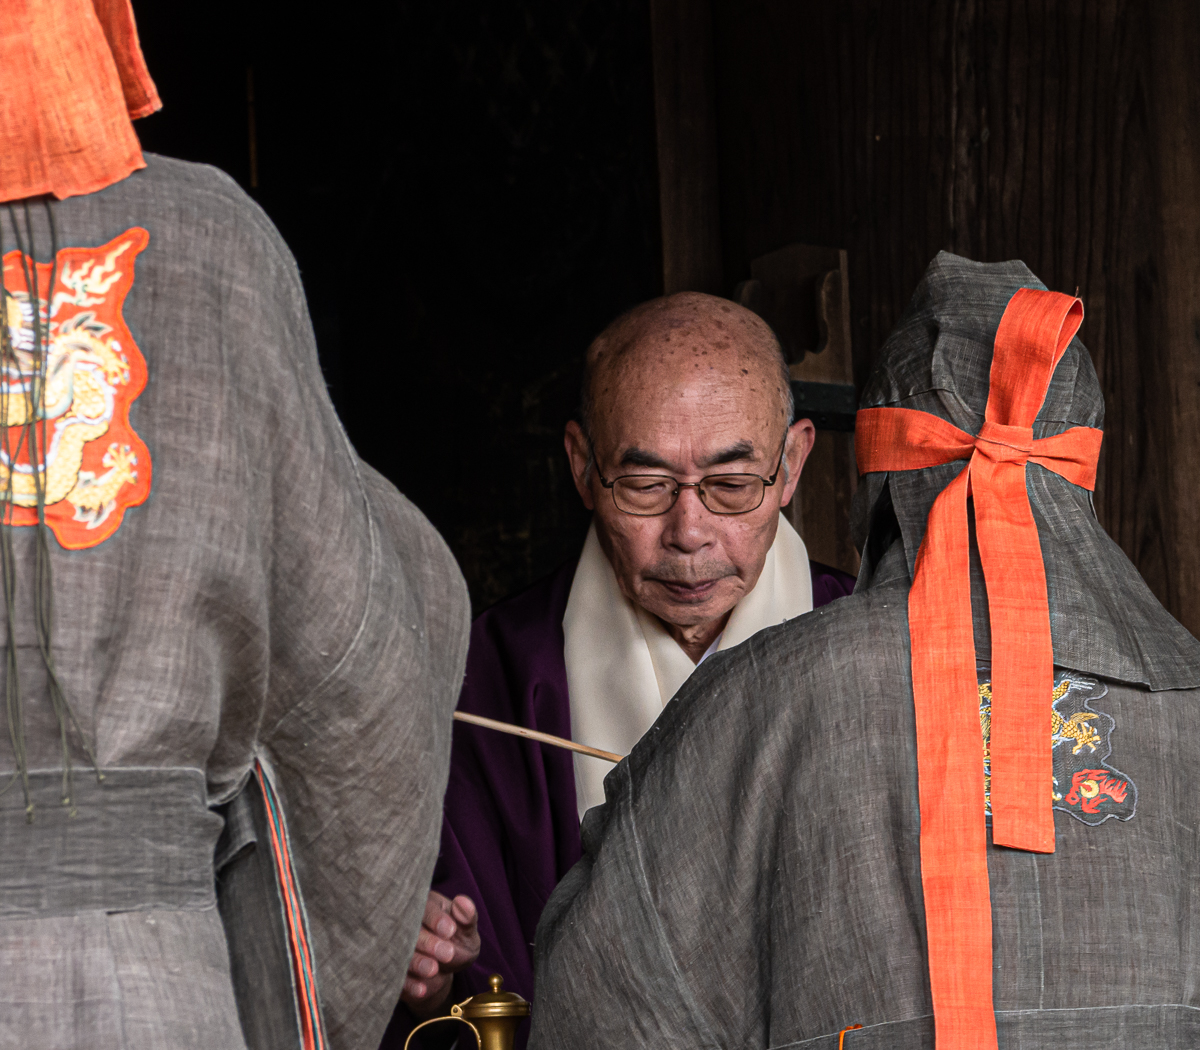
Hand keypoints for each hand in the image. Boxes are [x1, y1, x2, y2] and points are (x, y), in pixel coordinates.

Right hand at [401, 891, 479, 1018]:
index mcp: (425, 905)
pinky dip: (409, 984)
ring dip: (417, 961)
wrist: (444, 969)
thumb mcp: (466, 930)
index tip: (450, 931)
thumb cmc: (457, 941)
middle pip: (409, 930)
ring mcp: (396, 947)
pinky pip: (396, 977)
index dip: (436, 919)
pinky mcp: (393, 970)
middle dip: (428, 942)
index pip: (426, 908)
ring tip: (434, 970)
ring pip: (400, 953)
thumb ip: (467, 917)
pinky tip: (422, 989)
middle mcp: (406, 923)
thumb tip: (462, 902)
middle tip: (447, 953)